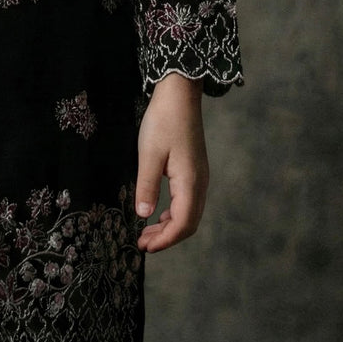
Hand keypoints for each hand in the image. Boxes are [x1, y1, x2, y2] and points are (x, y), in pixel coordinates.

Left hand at [135, 72, 208, 252]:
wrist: (179, 94)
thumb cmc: (163, 121)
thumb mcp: (149, 153)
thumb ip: (147, 186)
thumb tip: (143, 215)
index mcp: (190, 182)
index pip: (182, 224)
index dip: (164, 240)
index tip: (143, 247)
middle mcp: (200, 183)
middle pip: (188, 223)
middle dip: (166, 238)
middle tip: (142, 243)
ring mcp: (200, 176)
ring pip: (189, 213)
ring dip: (169, 227)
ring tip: (146, 231)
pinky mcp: (195, 169)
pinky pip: (188, 201)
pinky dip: (174, 213)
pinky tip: (158, 212)